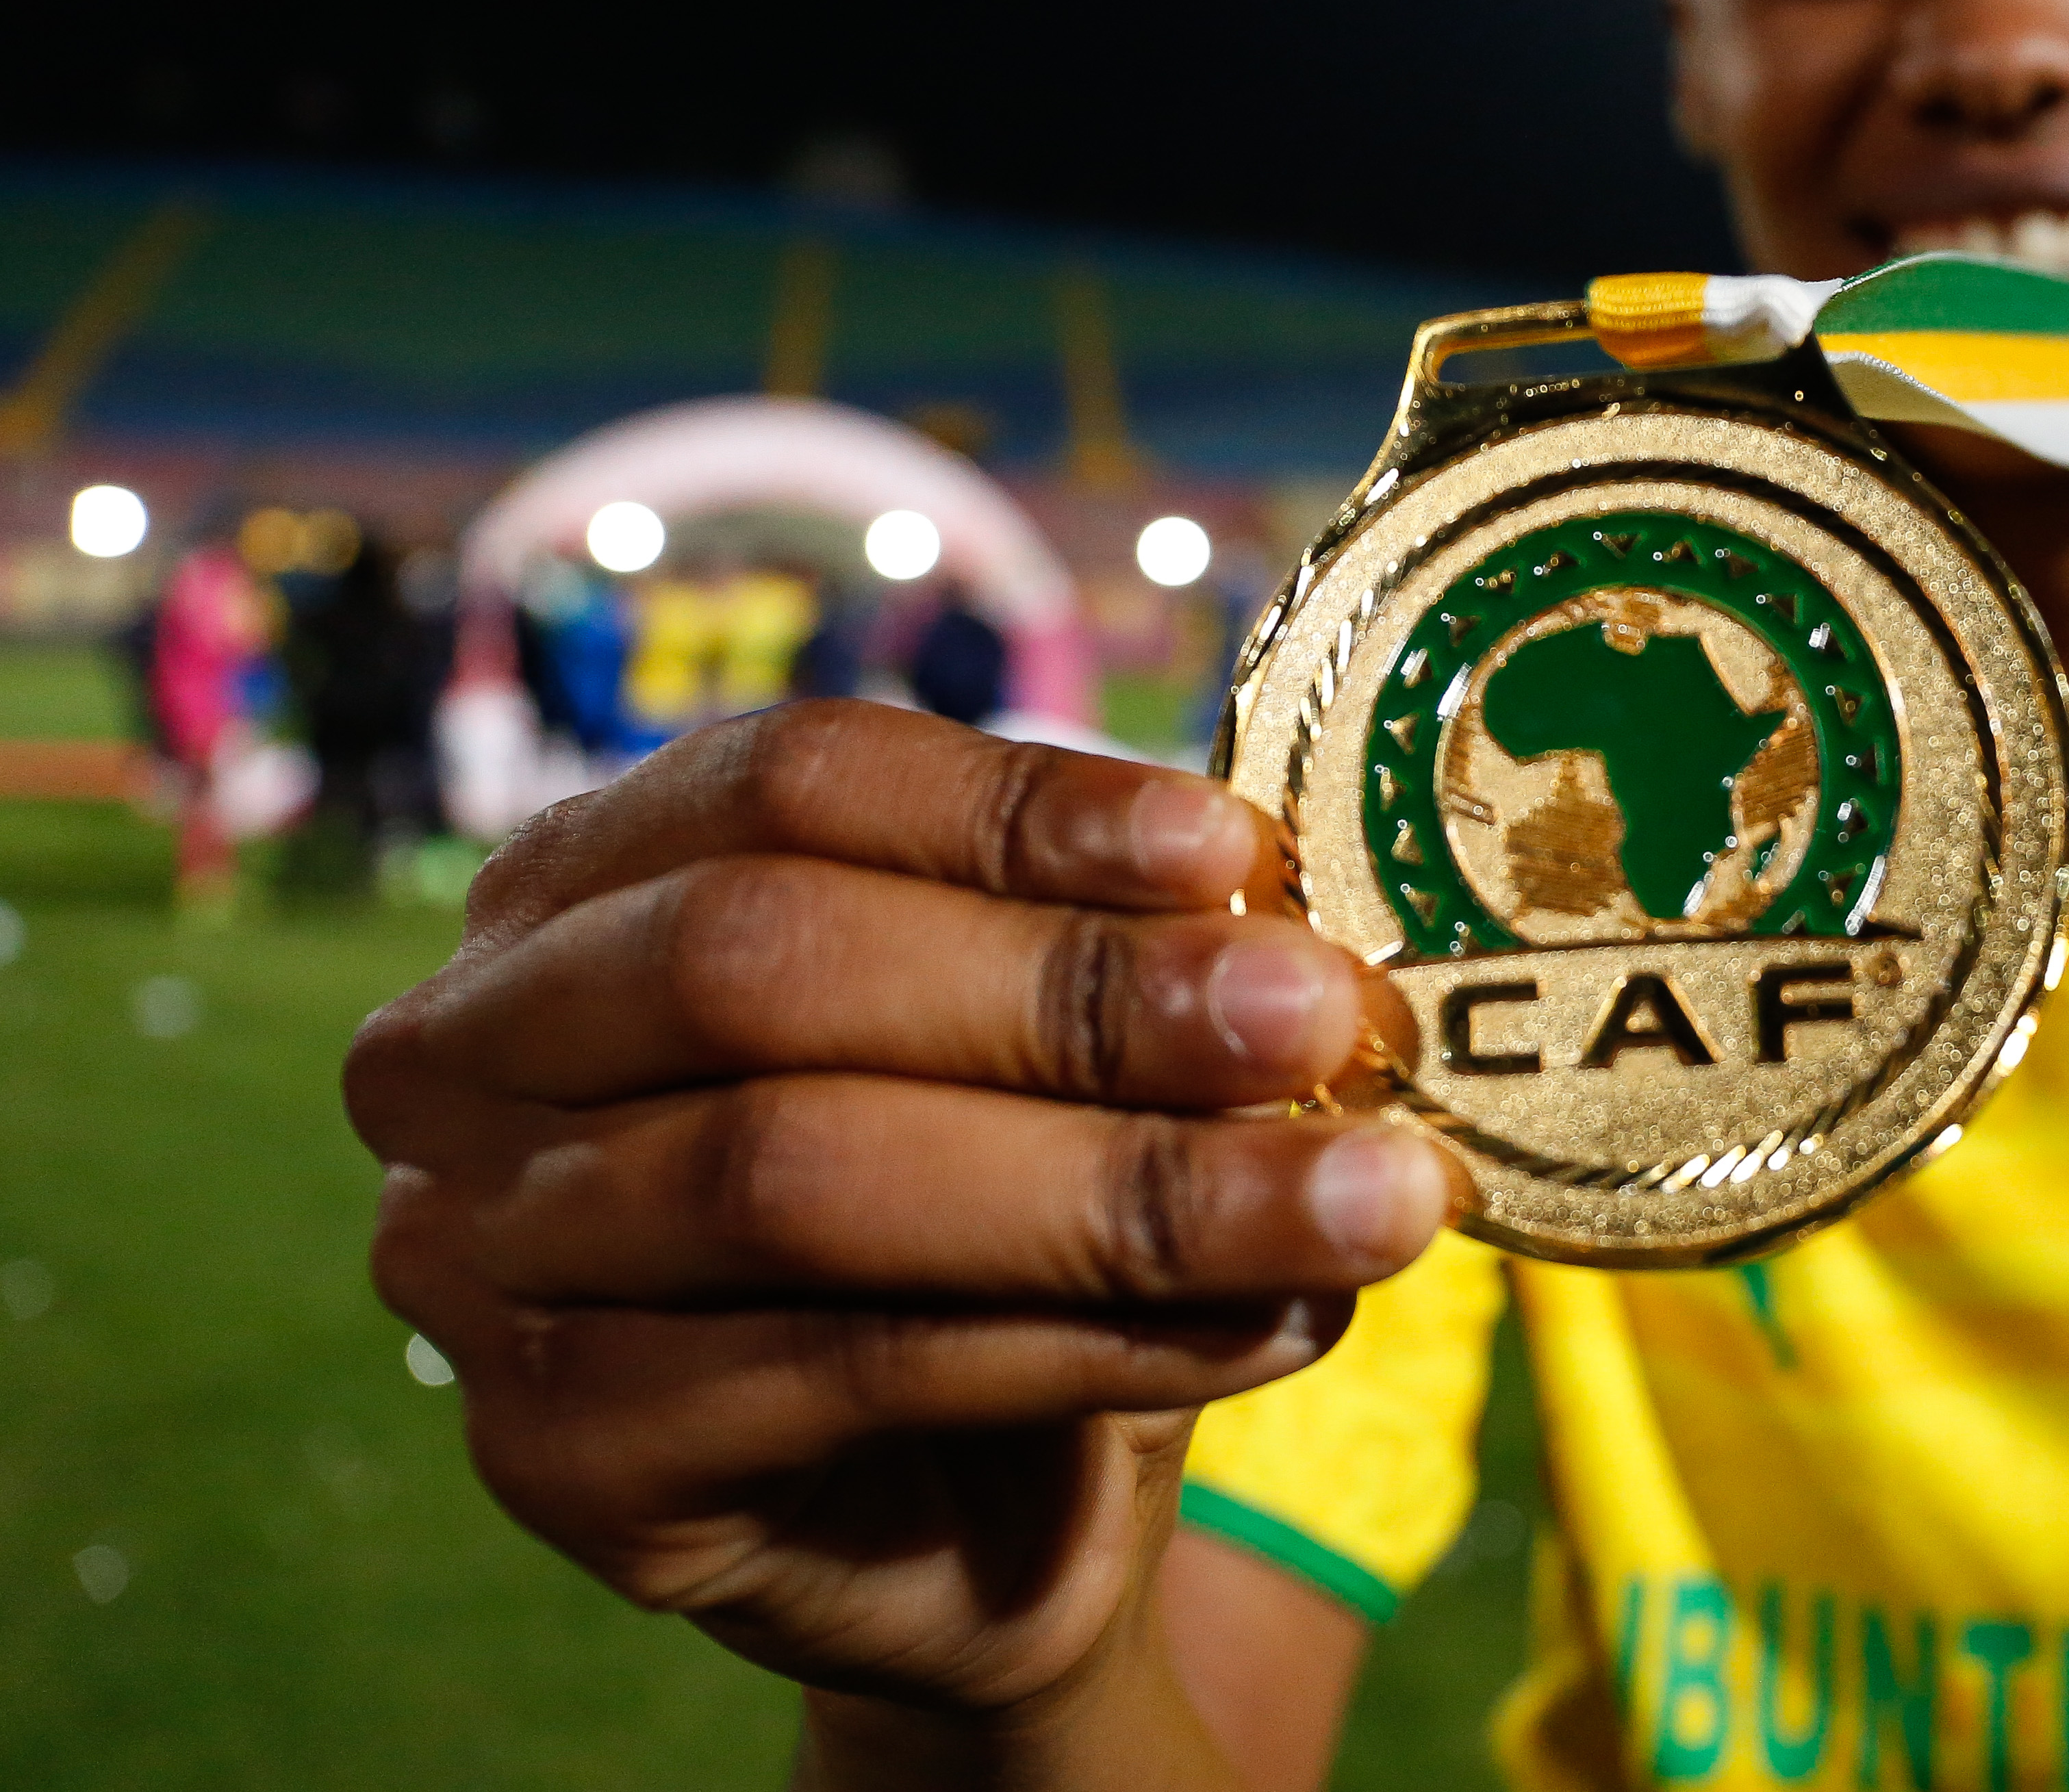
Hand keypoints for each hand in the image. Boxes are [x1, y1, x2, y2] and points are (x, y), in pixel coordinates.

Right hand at [345, 702, 1449, 1757]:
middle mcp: (471, 1051)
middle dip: (1073, 992)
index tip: (1239, 853)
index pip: (791, 781)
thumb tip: (1282, 908)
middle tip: (1319, 1018)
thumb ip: (1120, 952)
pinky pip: (855, 1366)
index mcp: (581, 883)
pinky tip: (1275, 1320)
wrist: (953, 1523)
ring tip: (1360, 1196)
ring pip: (809, 1178)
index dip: (1022, 807)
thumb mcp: (1048, 1049)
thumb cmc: (996, 1226)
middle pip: (769, 961)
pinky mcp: (558, 1457)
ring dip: (1128, 1184)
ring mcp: (477, 1259)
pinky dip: (1096, 1336)